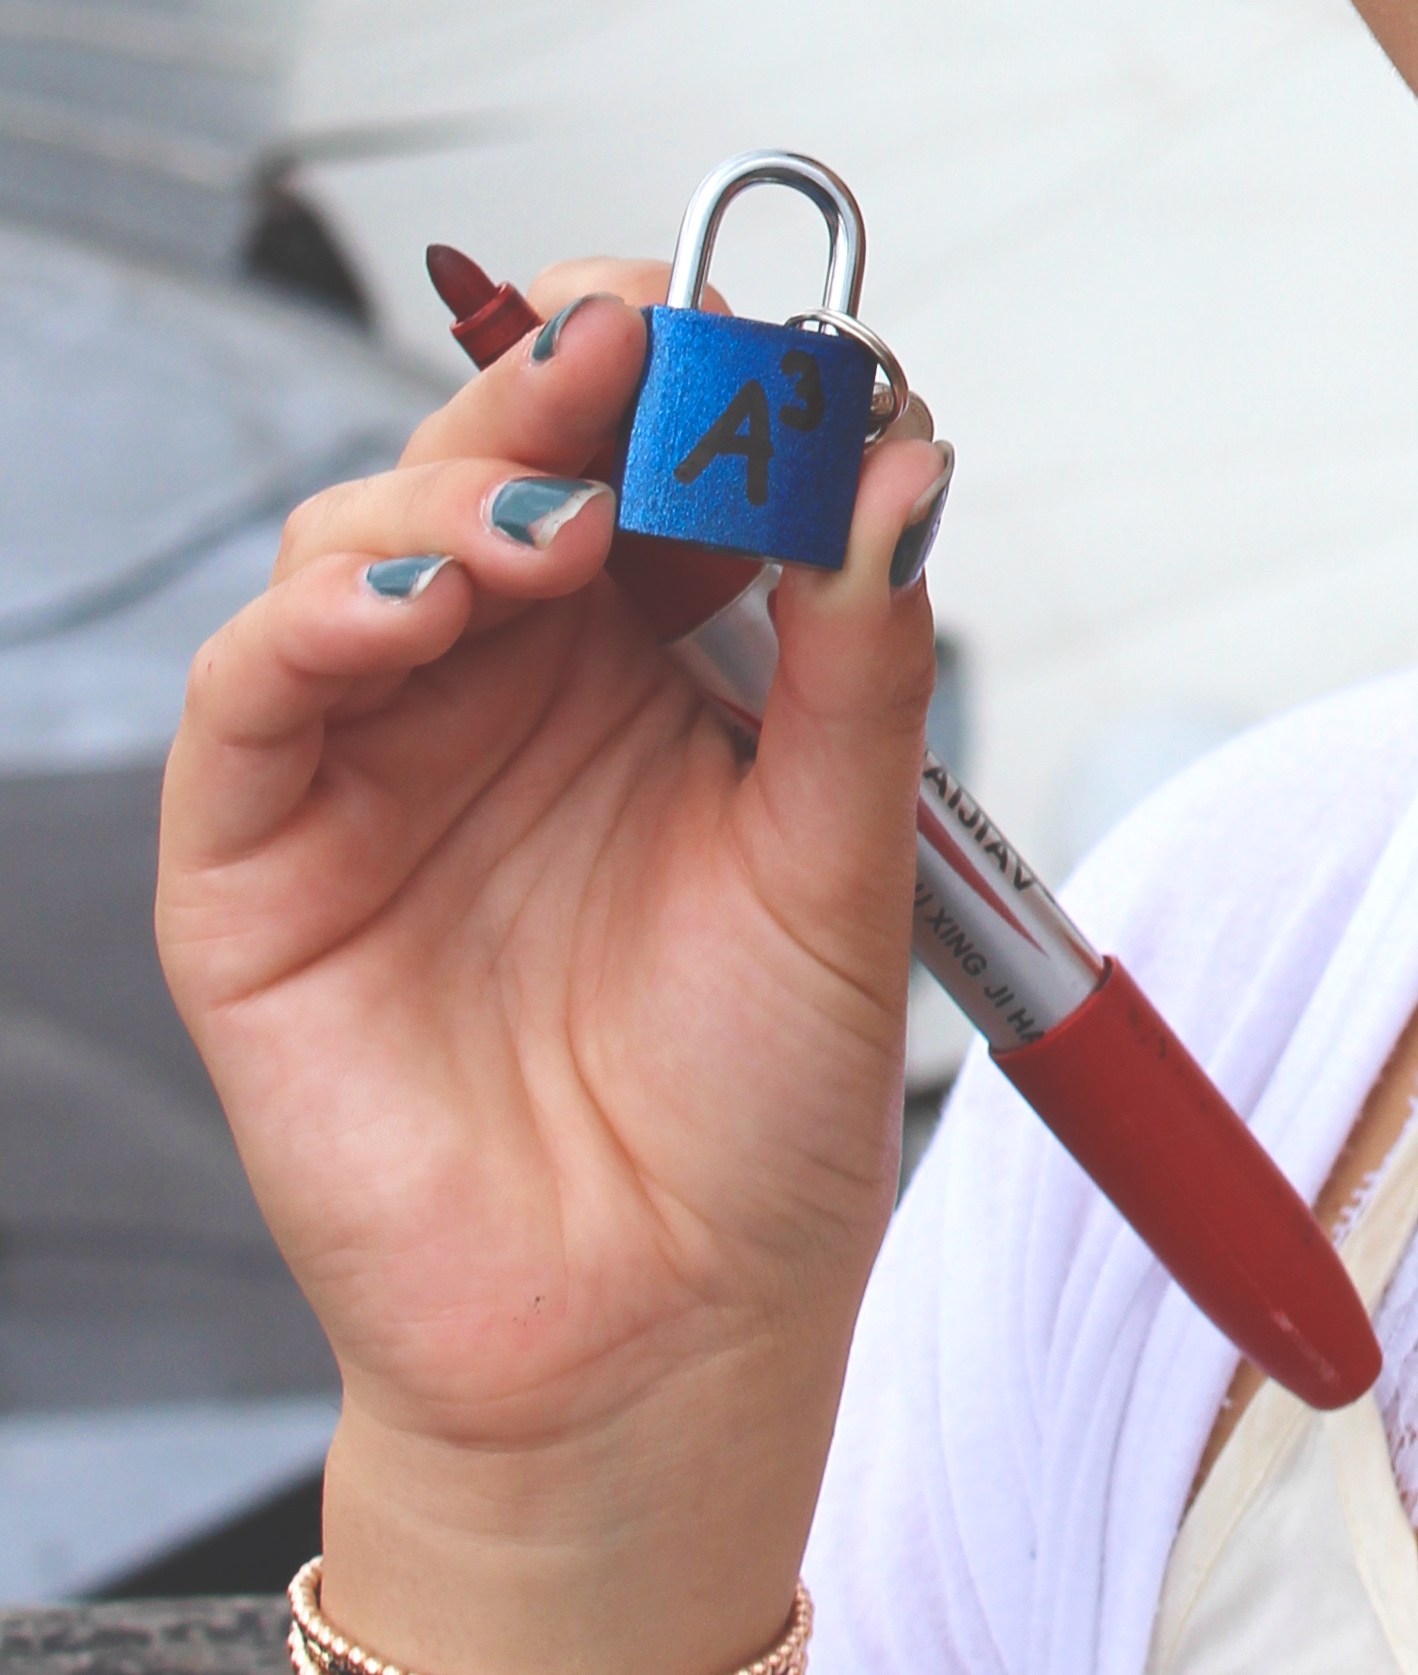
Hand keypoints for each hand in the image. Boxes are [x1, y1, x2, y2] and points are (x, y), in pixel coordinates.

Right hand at [159, 272, 954, 1641]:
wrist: (656, 1352)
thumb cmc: (751, 1123)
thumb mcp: (845, 860)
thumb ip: (861, 654)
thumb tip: (908, 458)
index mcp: (660, 656)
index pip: (652, 444)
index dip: (690, 364)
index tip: (761, 323)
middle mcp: (512, 678)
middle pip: (506, 454)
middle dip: (568, 380)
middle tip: (640, 353)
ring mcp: (378, 755)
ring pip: (369, 534)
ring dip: (460, 493)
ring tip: (560, 536)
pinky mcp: (258, 858)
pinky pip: (252, 691)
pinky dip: (319, 619)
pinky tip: (418, 608)